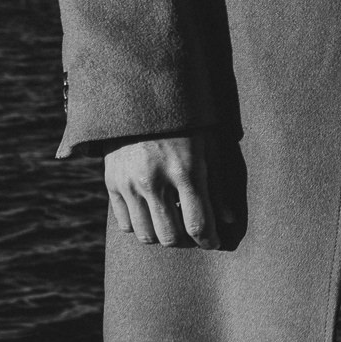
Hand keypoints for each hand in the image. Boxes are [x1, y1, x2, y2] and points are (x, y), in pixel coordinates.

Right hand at [105, 133, 231, 248]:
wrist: (140, 98)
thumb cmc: (184, 121)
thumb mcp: (209, 145)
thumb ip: (218, 185)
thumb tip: (229, 220)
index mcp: (185, 170)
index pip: (198, 223)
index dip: (208, 240)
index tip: (214, 244)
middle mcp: (154, 181)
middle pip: (170, 236)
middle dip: (186, 240)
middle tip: (193, 231)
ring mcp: (129, 184)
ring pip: (146, 234)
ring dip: (162, 234)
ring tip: (173, 221)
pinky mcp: (112, 183)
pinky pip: (125, 224)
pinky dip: (140, 224)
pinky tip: (152, 212)